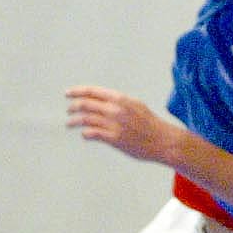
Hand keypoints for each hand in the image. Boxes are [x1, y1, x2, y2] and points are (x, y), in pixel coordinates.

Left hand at [66, 86, 182, 165]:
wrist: (164, 141)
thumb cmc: (151, 124)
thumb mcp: (136, 105)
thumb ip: (119, 102)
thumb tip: (103, 101)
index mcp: (120, 99)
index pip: (92, 91)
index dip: (77, 91)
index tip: (68, 93)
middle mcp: (115, 109)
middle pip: (86, 104)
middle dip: (73, 106)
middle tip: (69, 110)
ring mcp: (114, 124)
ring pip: (85, 119)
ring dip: (74, 121)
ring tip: (69, 123)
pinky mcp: (114, 139)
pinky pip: (92, 133)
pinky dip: (85, 133)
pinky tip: (84, 134)